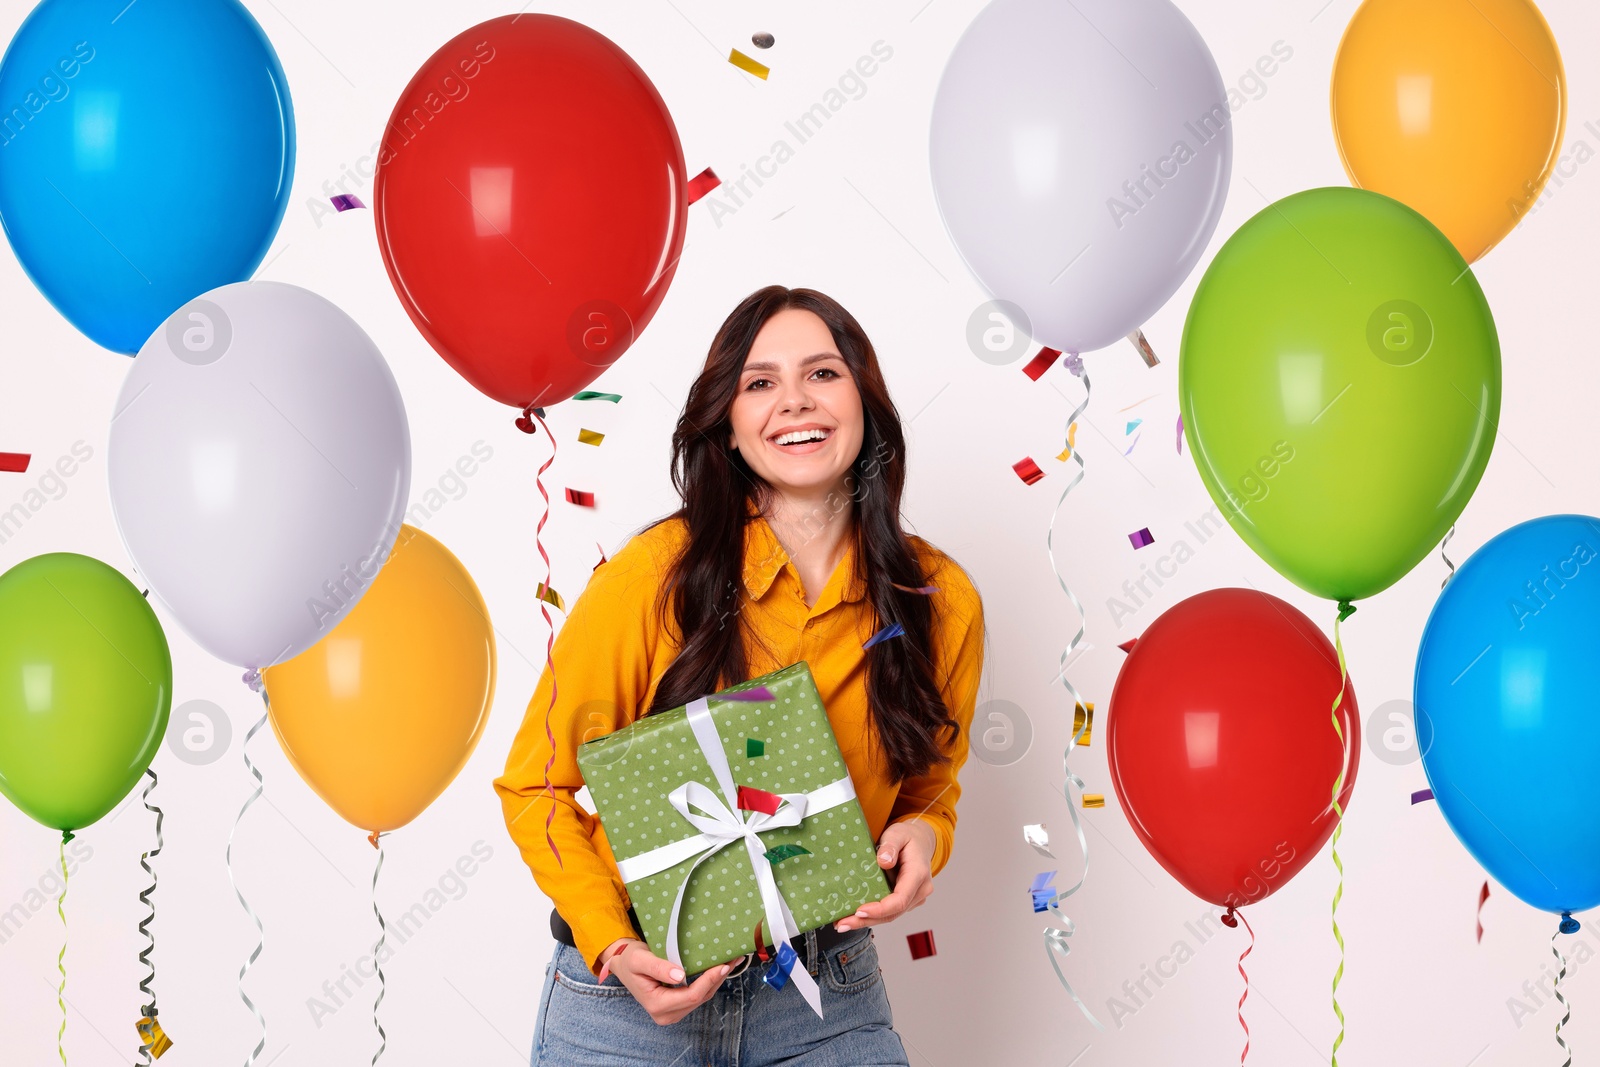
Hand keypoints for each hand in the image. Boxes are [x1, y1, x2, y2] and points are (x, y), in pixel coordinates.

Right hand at [598, 938, 732, 1025]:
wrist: (623, 965)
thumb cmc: (629, 960)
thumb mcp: (640, 960)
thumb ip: (658, 967)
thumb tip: (680, 975)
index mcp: (657, 1005)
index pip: (691, 996)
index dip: (709, 981)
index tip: (722, 965)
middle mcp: (667, 1014)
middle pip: (700, 998)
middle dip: (718, 978)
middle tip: (734, 958)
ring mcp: (673, 1012)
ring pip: (702, 997)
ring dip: (717, 980)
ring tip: (731, 961)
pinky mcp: (677, 1006)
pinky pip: (698, 995)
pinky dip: (709, 982)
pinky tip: (719, 969)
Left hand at [835, 819, 934, 931]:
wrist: (920, 841)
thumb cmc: (907, 837)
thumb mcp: (898, 833)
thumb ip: (891, 846)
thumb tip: (884, 861)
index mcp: (919, 875)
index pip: (900, 899)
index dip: (880, 909)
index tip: (859, 911)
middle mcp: (919, 891)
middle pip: (893, 913)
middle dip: (867, 920)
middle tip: (842, 924)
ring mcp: (914, 898)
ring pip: (890, 915)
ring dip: (867, 921)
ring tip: (842, 923)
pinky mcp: (906, 901)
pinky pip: (889, 911)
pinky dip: (871, 915)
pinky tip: (852, 917)